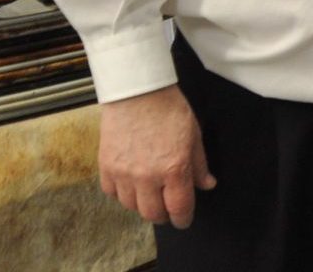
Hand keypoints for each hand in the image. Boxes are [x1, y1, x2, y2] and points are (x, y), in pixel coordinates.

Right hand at [98, 84, 215, 228]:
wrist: (138, 92)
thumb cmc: (168, 109)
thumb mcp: (194, 135)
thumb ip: (199, 165)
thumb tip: (207, 184)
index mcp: (174, 169)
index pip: (179, 208)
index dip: (182, 219)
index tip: (183, 220)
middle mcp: (147, 176)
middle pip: (152, 214)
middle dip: (163, 215)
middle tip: (167, 208)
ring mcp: (123, 173)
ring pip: (131, 206)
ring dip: (142, 204)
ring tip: (150, 193)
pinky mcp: (106, 167)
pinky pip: (112, 193)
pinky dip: (122, 193)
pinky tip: (131, 183)